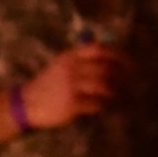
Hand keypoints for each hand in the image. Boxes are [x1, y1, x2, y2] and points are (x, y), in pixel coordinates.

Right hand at [18, 43, 135, 128]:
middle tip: (127, 84)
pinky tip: (101, 106)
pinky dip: (102, 105)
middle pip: (106, 68)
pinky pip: (96, 103)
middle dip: (121, 77)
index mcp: (71, 56)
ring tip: (115, 96)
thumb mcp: (63, 64)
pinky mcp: (72, 104)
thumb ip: (82, 59)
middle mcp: (72, 68)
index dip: (119, 56)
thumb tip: (111, 57)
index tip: (131, 64)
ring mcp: (72, 86)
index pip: (100, 50)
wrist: (27, 103)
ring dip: (114, 92)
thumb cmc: (49, 84)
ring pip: (104, 86)